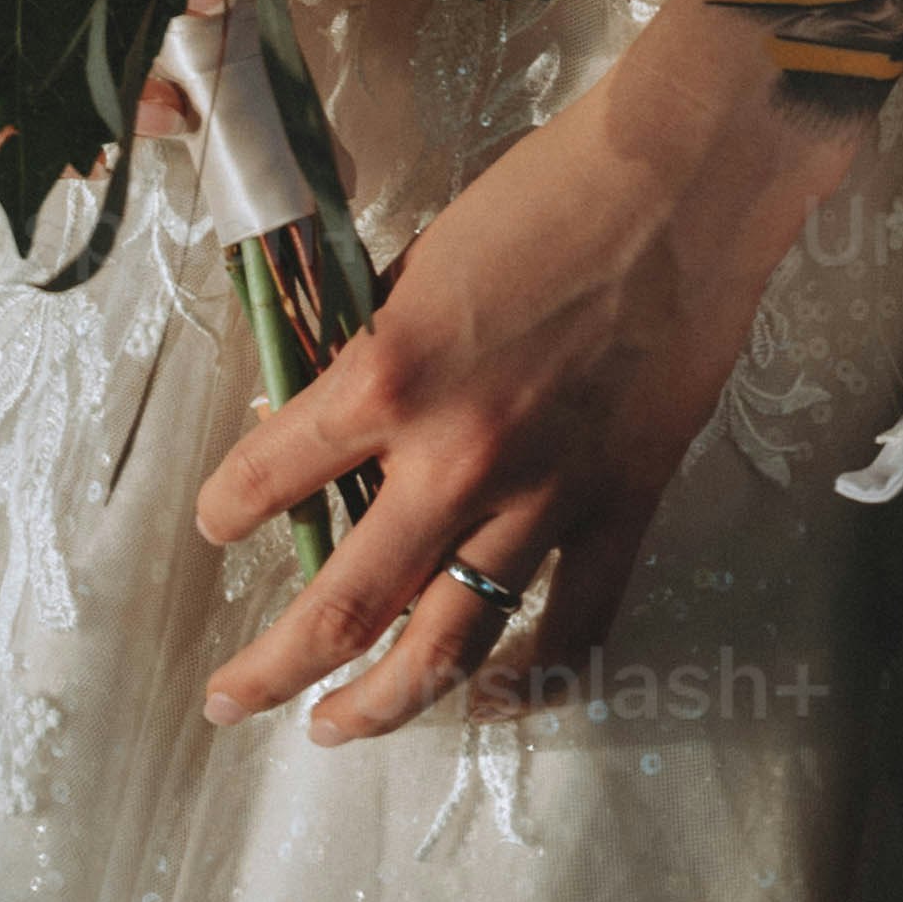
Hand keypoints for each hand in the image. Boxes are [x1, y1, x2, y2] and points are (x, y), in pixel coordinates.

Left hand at [192, 0, 865, 742]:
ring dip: (379, 704)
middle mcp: (452, 459)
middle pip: (339, 610)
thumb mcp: (423, 258)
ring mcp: (543, 497)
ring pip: (446, 647)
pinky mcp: (623, 506)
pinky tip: (488, 696)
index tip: (217, 522)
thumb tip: (319, 415)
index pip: (265, 478)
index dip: (223, 511)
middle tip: (229, 700)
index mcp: (388, 376)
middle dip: (268, 671)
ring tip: (336, 727)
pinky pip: (573, 627)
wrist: (685, 174)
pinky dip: (528, 681)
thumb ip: (370, 348)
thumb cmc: (546, 190)